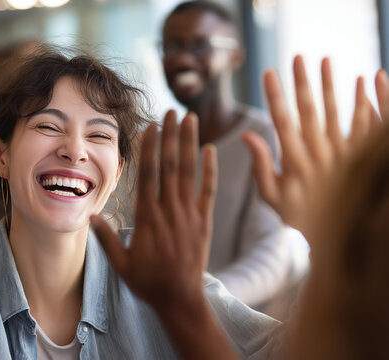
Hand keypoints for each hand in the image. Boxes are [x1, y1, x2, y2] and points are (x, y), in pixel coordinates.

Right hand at [91, 110, 216, 314]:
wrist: (180, 299)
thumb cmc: (147, 282)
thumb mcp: (120, 263)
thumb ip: (106, 237)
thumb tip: (90, 215)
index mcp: (147, 217)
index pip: (148, 174)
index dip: (150, 147)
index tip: (151, 125)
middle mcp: (169, 210)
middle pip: (170, 165)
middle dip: (171, 135)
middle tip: (172, 110)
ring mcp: (188, 214)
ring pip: (189, 172)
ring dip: (189, 143)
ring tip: (190, 119)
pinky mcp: (204, 221)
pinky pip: (208, 191)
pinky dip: (210, 170)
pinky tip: (210, 150)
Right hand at [242, 56, 386, 240]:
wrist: (341, 239)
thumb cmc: (302, 218)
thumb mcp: (273, 197)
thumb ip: (261, 166)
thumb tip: (247, 136)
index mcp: (295, 162)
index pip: (282, 121)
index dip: (274, 96)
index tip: (267, 73)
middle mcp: (320, 154)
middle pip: (311, 111)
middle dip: (303, 82)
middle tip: (298, 56)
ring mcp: (345, 155)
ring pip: (338, 113)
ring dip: (332, 85)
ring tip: (326, 60)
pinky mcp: (364, 157)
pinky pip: (368, 126)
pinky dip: (369, 102)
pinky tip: (366, 81)